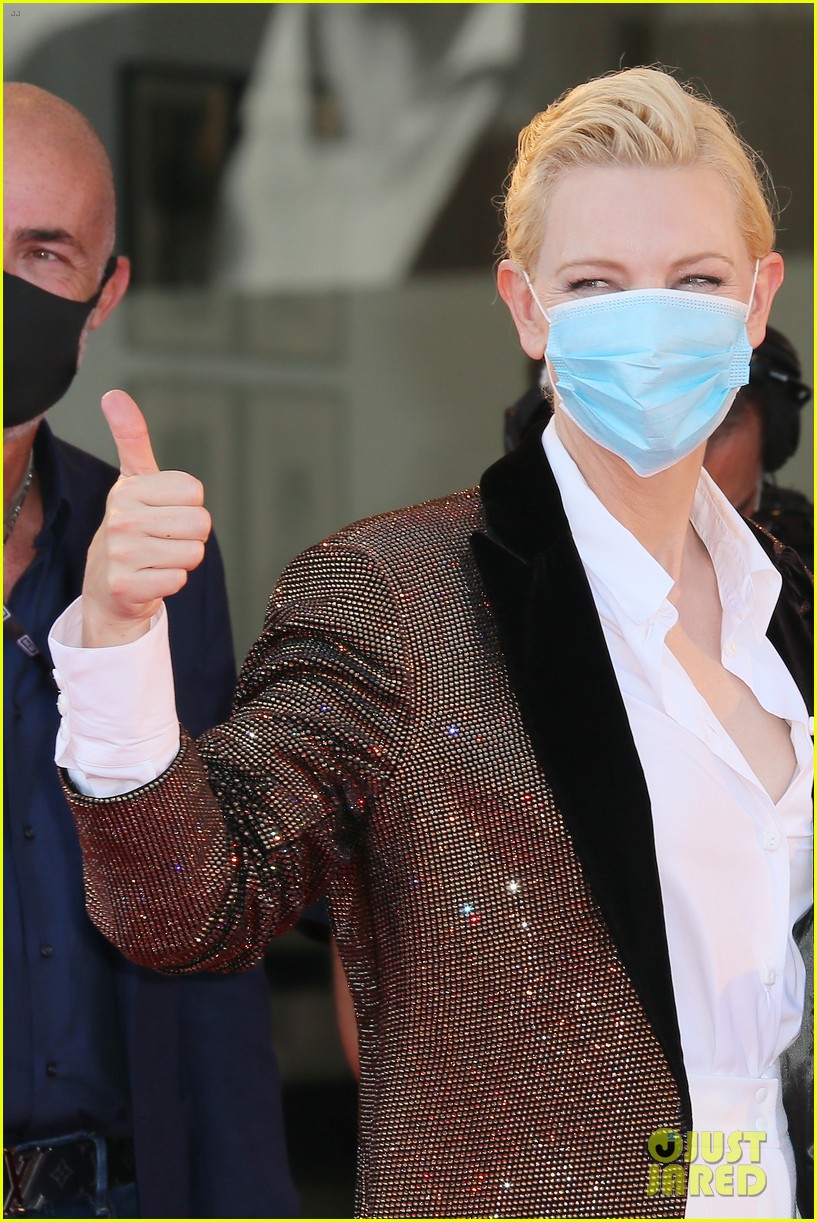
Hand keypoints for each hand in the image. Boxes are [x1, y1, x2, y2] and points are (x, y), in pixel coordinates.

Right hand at [82, 390, 211, 646]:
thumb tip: (114, 394)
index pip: (194, 491)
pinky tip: (150, 577)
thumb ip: (131, 438)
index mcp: (127, 490)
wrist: (106, 586)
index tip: (163, 511)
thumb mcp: (132, 481)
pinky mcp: (127, 586)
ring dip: (181, 559)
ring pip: (193, 553)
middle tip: (163, 538)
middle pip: (200, 523)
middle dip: (190, 535)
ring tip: (156, 558)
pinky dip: (170, 581)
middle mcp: (121, 519)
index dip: (188, 504)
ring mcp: (122, 555)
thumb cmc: (130, 527)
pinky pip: (179, 580)